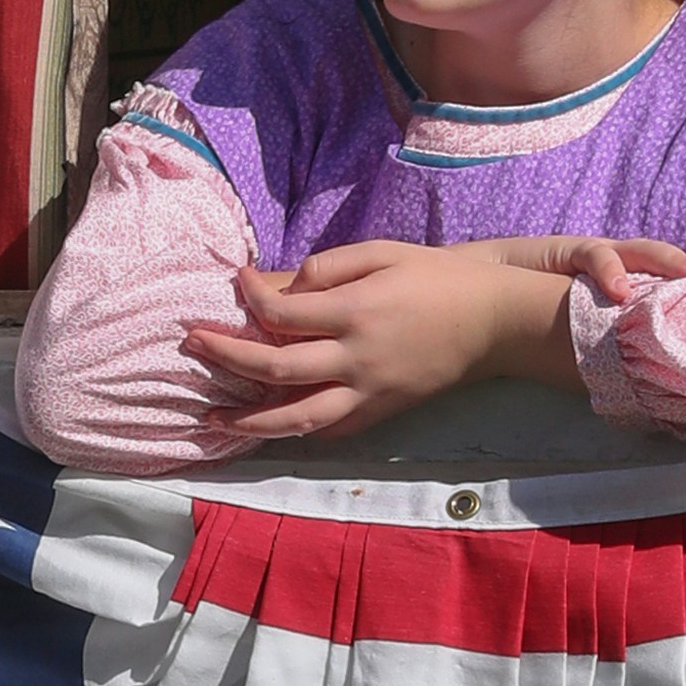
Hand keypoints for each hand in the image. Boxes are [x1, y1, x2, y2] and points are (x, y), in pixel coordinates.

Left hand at [178, 233, 685, 445]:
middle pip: (274, 368)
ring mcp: (368, 393)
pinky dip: (291, 432)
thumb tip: (274, 286)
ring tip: (211, 422)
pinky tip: (264, 427)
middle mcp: (356, 358)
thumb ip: (326, 267)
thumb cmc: (438, 277)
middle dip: (224, 359)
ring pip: (296, 418)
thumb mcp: (382, 253)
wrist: (494, 323)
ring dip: (247, 422)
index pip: (281, 311)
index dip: (248, 297)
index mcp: (356, 310)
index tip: (234, 282)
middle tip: (190, 346)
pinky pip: (327, 430)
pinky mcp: (379, 414)